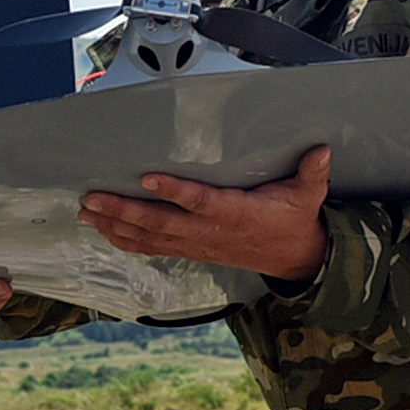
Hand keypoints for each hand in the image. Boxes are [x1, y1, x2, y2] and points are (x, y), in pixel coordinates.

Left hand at [78, 144, 331, 281]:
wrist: (293, 258)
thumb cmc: (294, 219)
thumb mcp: (308, 196)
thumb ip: (312, 174)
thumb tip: (321, 151)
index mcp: (236, 213)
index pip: (201, 202)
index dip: (175, 193)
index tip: (148, 178)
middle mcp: (211, 232)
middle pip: (162, 223)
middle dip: (124, 211)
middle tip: (94, 198)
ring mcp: (198, 244)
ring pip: (151, 238)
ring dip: (116, 226)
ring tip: (87, 212)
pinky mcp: (192, 249)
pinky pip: (153, 247)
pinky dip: (126, 240)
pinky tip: (104, 230)